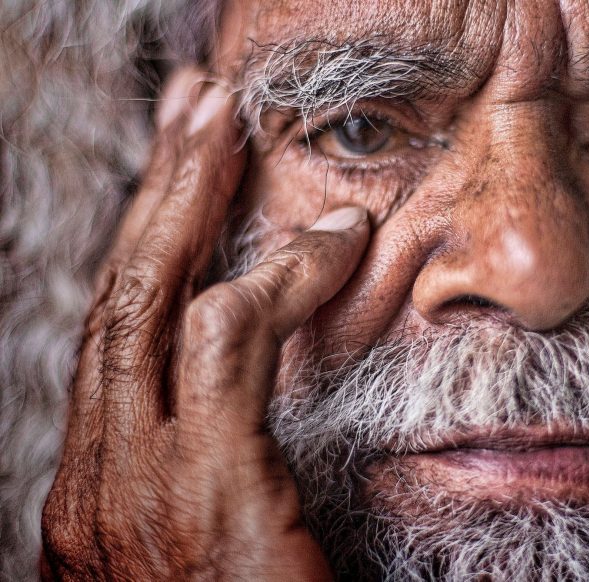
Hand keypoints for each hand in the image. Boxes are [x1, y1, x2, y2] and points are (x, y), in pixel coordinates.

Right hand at [40, 69, 368, 579]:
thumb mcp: (223, 556)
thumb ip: (223, 485)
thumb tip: (257, 420)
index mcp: (102, 503)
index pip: (117, 346)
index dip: (150, 253)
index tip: (186, 185)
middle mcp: (98, 488)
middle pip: (116, 300)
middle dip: (154, 193)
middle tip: (191, 108)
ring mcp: (135, 494)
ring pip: (148, 303)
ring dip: (188, 201)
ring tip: (223, 121)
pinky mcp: (206, 499)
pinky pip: (227, 349)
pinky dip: (275, 281)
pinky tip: (331, 243)